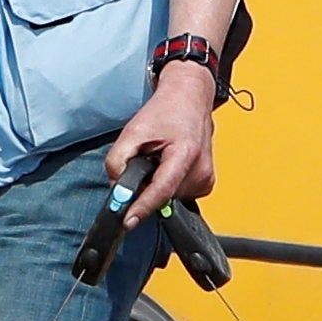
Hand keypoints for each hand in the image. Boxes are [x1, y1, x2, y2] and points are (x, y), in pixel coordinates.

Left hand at [104, 63, 221, 228]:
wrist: (190, 99)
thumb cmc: (167, 111)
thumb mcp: (133, 131)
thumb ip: (118, 161)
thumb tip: (116, 188)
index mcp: (185, 154)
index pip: (162, 190)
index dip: (142, 208)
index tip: (128, 222)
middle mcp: (200, 170)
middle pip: (163, 197)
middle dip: (146, 188)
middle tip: (144, 163)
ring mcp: (205, 179)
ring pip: (170, 199)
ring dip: (158, 185)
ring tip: (159, 159)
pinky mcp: (205, 184)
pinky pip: (178, 195)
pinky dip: (168, 185)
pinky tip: (168, 165)